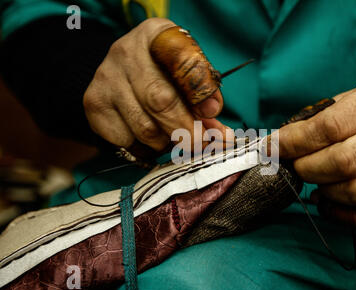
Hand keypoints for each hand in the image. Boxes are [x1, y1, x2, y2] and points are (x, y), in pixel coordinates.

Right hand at [83, 18, 225, 151]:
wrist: (119, 70)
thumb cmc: (161, 71)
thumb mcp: (185, 71)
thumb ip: (204, 98)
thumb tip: (221, 134)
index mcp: (156, 35)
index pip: (182, 60)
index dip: (200, 91)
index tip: (212, 113)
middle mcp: (126, 52)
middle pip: (160, 101)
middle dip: (186, 130)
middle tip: (200, 143)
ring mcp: (106, 79)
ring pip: (144, 129)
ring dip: (165, 141)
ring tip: (170, 133)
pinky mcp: (94, 104)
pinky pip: (126, 140)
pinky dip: (143, 147)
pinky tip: (147, 134)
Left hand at [278, 74, 355, 226]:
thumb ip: (323, 116)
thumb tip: (282, 141)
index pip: (328, 127)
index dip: (293, 142)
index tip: (271, 148)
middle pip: (341, 162)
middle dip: (306, 168)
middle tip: (295, 166)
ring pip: (355, 192)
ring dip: (324, 191)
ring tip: (316, 181)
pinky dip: (341, 214)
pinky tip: (329, 202)